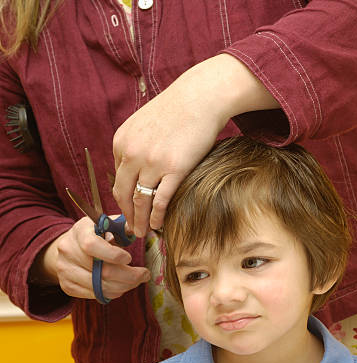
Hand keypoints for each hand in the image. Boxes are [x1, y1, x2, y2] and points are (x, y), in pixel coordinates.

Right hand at [34, 216, 149, 299]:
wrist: (68, 247)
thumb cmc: (94, 235)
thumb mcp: (106, 225)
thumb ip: (122, 226)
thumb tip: (137, 229)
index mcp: (79, 231)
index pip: (91, 245)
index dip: (113, 255)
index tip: (129, 258)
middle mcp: (68, 251)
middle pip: (101, 271)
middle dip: (129, 276)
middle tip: (144, 275)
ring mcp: (65, 270)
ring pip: (100, 287)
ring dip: (124, 287)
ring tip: (136, 281)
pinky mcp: (67, 286)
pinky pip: (95, 294)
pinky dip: (112, 293)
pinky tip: (120, 286)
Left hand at [113, 54, 277, 236]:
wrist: (200, 97)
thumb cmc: (176, 110)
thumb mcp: (143, 123)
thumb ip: (134, 146)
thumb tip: (135, 171)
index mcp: (121, 142)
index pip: (117, 177)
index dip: (123, 197)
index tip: (128, 209)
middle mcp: (132, 153)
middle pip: (123, 193)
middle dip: (126, 215)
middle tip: (131, 228)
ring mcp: (152, 163)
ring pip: (139, 201)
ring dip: (139, 221)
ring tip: (142, 232)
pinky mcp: (174, 169)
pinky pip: (160, 201)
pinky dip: (156, 217)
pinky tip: (157, 225)